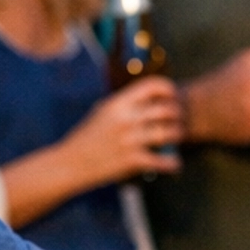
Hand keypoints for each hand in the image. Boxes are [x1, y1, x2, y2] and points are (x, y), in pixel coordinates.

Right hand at [60, 78, 183, 186]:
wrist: (70, 163)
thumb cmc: (88, 137)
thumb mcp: (103, 112)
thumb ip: (124, 103)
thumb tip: (147, 94)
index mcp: (118, 103)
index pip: (151, 86)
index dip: (168, 89)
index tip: (172, 97)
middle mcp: (125, 119)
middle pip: (166, 109)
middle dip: (178, 114)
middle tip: (179, 120)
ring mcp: (129, 140)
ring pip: (169, 133)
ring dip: (178, 135)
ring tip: (178, 138)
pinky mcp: (132, 160)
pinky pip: (162, 160)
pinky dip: (173, 163)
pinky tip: (175, 164)